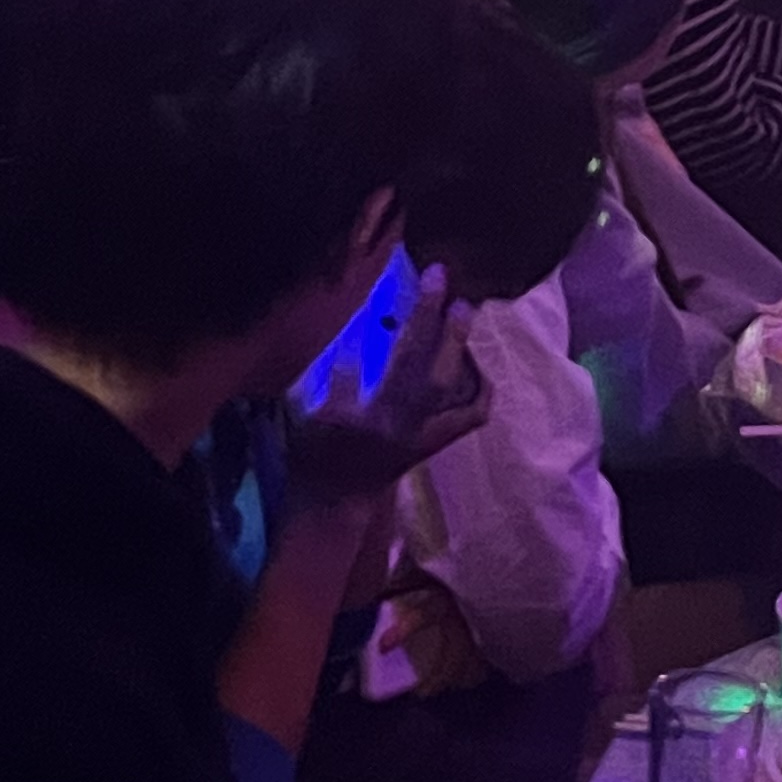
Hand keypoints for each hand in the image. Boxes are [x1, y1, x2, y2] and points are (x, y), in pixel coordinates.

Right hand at [284, 264, 489, 510]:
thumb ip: (329, 374)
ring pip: (455, 390)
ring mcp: (422, 438)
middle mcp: (396, 429)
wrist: (336, 504)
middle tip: (439, 277)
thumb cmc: (313, 453)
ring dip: (460, 345)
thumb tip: (361, 328)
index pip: (365, 362)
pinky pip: (472, 414)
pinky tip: (472, 357)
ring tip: (460, 309)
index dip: (366, 331)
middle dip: (432, 321)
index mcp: (355, 420)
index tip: (384, 285)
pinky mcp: (436, 443)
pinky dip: (479, 383)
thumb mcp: (303, 412)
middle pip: (422, 371)